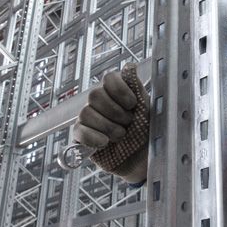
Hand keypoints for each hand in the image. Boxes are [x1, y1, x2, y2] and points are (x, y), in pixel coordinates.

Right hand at [73, 63, 148, 183]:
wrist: (143, 158)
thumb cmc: (146, 133)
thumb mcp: (147, 109)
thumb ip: (138, 88)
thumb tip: (130, 67)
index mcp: (117, 92)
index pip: (109, 78)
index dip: (119, 90)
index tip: (132, 104)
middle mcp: (101, 102)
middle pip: (95, 94)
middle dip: (114, 111)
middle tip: (129, 122)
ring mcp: (90, 119)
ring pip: (86, 112)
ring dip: (107, 126)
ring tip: (121, 135)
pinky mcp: (82, 136)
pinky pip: (79, 130)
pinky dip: (93, 136)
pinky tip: (105, 142)